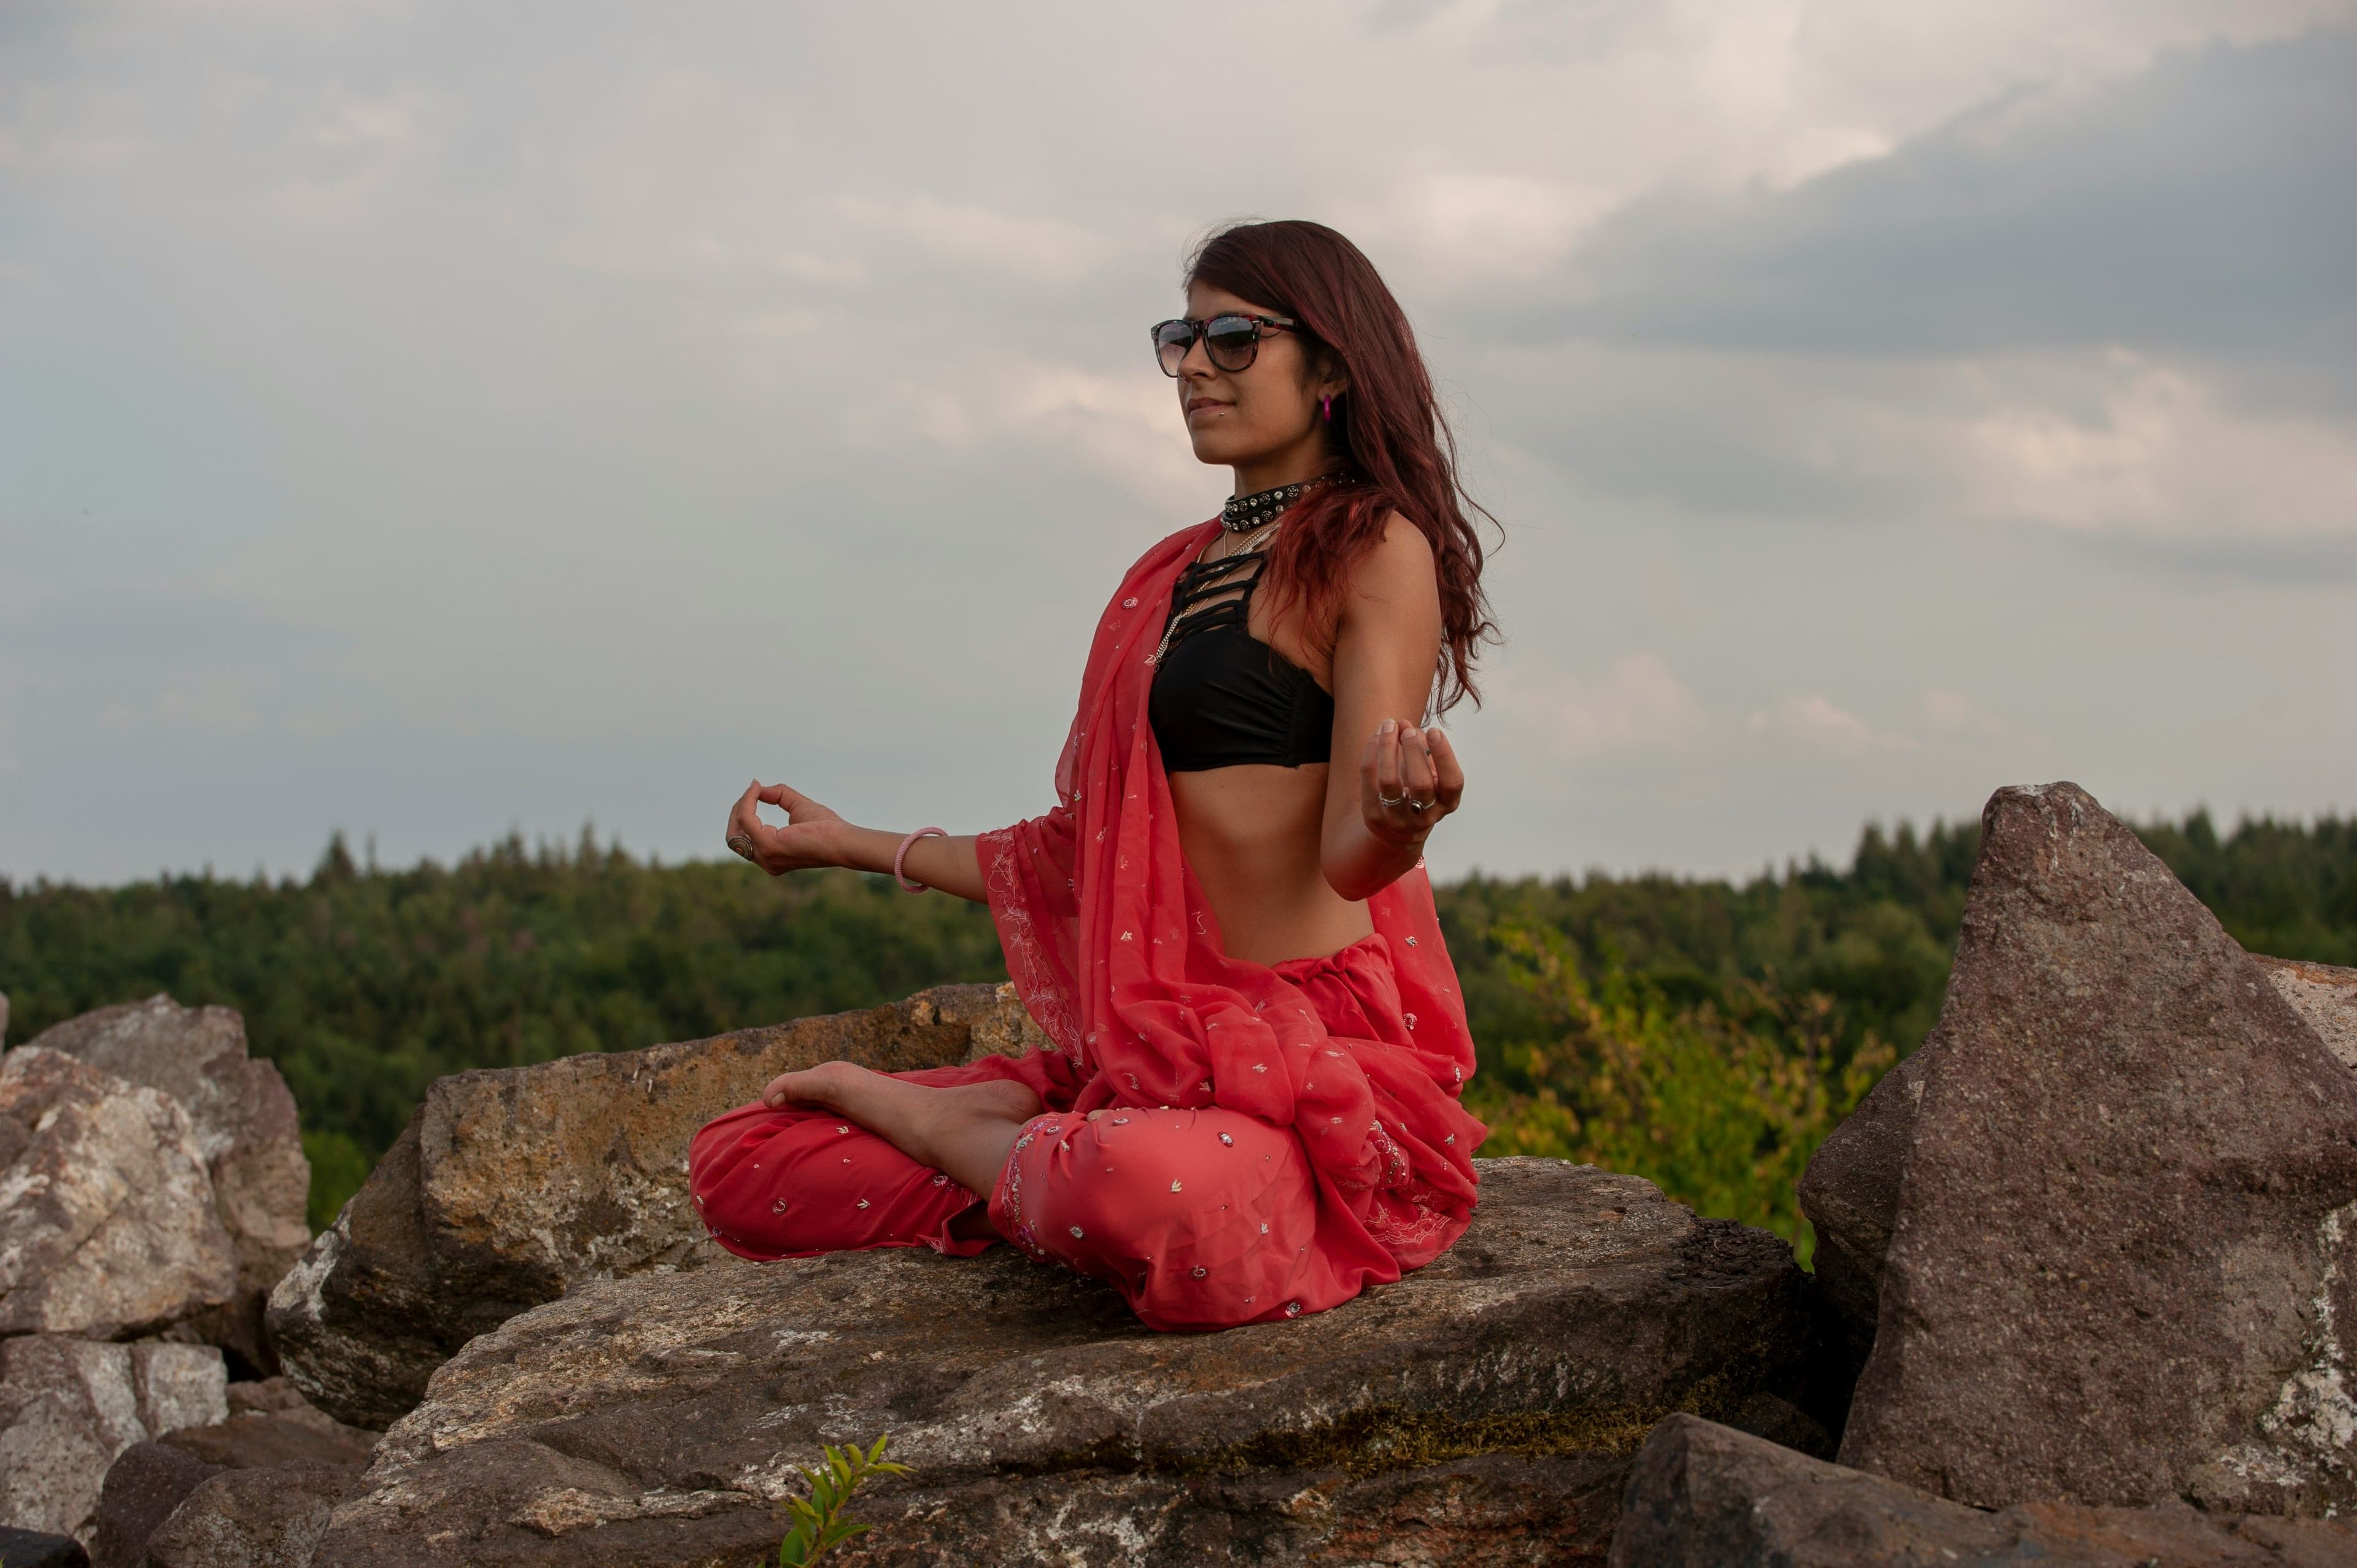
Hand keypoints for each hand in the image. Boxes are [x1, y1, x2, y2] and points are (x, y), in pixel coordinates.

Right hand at [725, 781, 845, 875]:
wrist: (843, 840)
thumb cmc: (827, 828)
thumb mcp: (798, 806)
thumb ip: (778, 796)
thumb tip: (758, 788)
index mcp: (771, 856)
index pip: (744, 838)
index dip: (745, 813)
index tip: (755, 790)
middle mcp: (766, 861)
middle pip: (734, 837)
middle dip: (737, 811)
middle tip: (751, 792)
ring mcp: (765, 855)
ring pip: (736, 829)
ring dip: (741, 805)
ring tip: (754, 790)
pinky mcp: (768, 845)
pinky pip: (746, 819)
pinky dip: (748, 802)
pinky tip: (756, 791)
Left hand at [1360, 719, 1463, 848]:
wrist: (1397, 831)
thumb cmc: (1419, 792)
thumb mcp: (1430, 774)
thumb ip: (1422, 747)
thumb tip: (1402, 724)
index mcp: (1446, 803)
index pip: (1452, 782)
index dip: (1444, 755)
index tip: (1434, 731)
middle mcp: (1424, 815)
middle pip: (1421, 783)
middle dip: (1413, 751)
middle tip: (1407, 730)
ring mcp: (1398, 818)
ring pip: (1390, 782)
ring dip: (1388, 749)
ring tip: (1389, 726)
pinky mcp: (1374, 815)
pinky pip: (1369, 780)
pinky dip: (1371, 754)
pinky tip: (1376, 736)